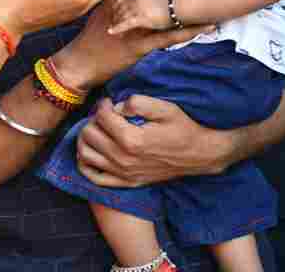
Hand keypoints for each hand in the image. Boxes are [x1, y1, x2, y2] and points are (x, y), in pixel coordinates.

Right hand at [50, 0, 198, 89]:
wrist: (79, 62)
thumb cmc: (90, 37)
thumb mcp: (101, 11)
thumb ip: (118, 0)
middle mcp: (128, 7)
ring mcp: (135, 26)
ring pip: (169, 14)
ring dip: (193, 9)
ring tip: (217, 0)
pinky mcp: (139, 45)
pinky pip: (169, 37)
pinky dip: (188, 32)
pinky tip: (205, 27)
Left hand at [75, 95, 240, 187]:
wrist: (199, 155)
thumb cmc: (183, 128)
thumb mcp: (165, 108)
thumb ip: (138, 102)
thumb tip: (116, 106)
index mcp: (132, 139)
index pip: (101, 117)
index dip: (103, 104)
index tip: (110, 102)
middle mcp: (123, 159)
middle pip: (89, 134)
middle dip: (93, 120)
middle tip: (104, 115)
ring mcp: (123, 173)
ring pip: (85, 154)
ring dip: (86, 138)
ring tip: (97, 130)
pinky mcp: (126, 182)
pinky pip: (93, 176)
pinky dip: (86, 163)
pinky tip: (93, 150)